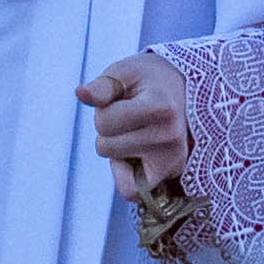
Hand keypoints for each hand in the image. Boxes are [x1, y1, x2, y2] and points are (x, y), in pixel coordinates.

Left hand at [79, 50, 192, 202]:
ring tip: (136, 131)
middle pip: (105, 146)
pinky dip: (125, 176)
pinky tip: (135, 156)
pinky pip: (131, 191)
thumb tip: (81, 94)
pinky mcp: (172, 172)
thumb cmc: (148, 80)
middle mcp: (170, 135)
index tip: (122, 101)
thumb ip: (103, 86)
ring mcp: (174, 157)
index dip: (104, 111)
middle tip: (130, 117)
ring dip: (117, 149)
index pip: (104, 123)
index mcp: (159, 107)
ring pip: (115, 165)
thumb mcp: (124, 72)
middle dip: (109, 131)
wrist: (182, 87)